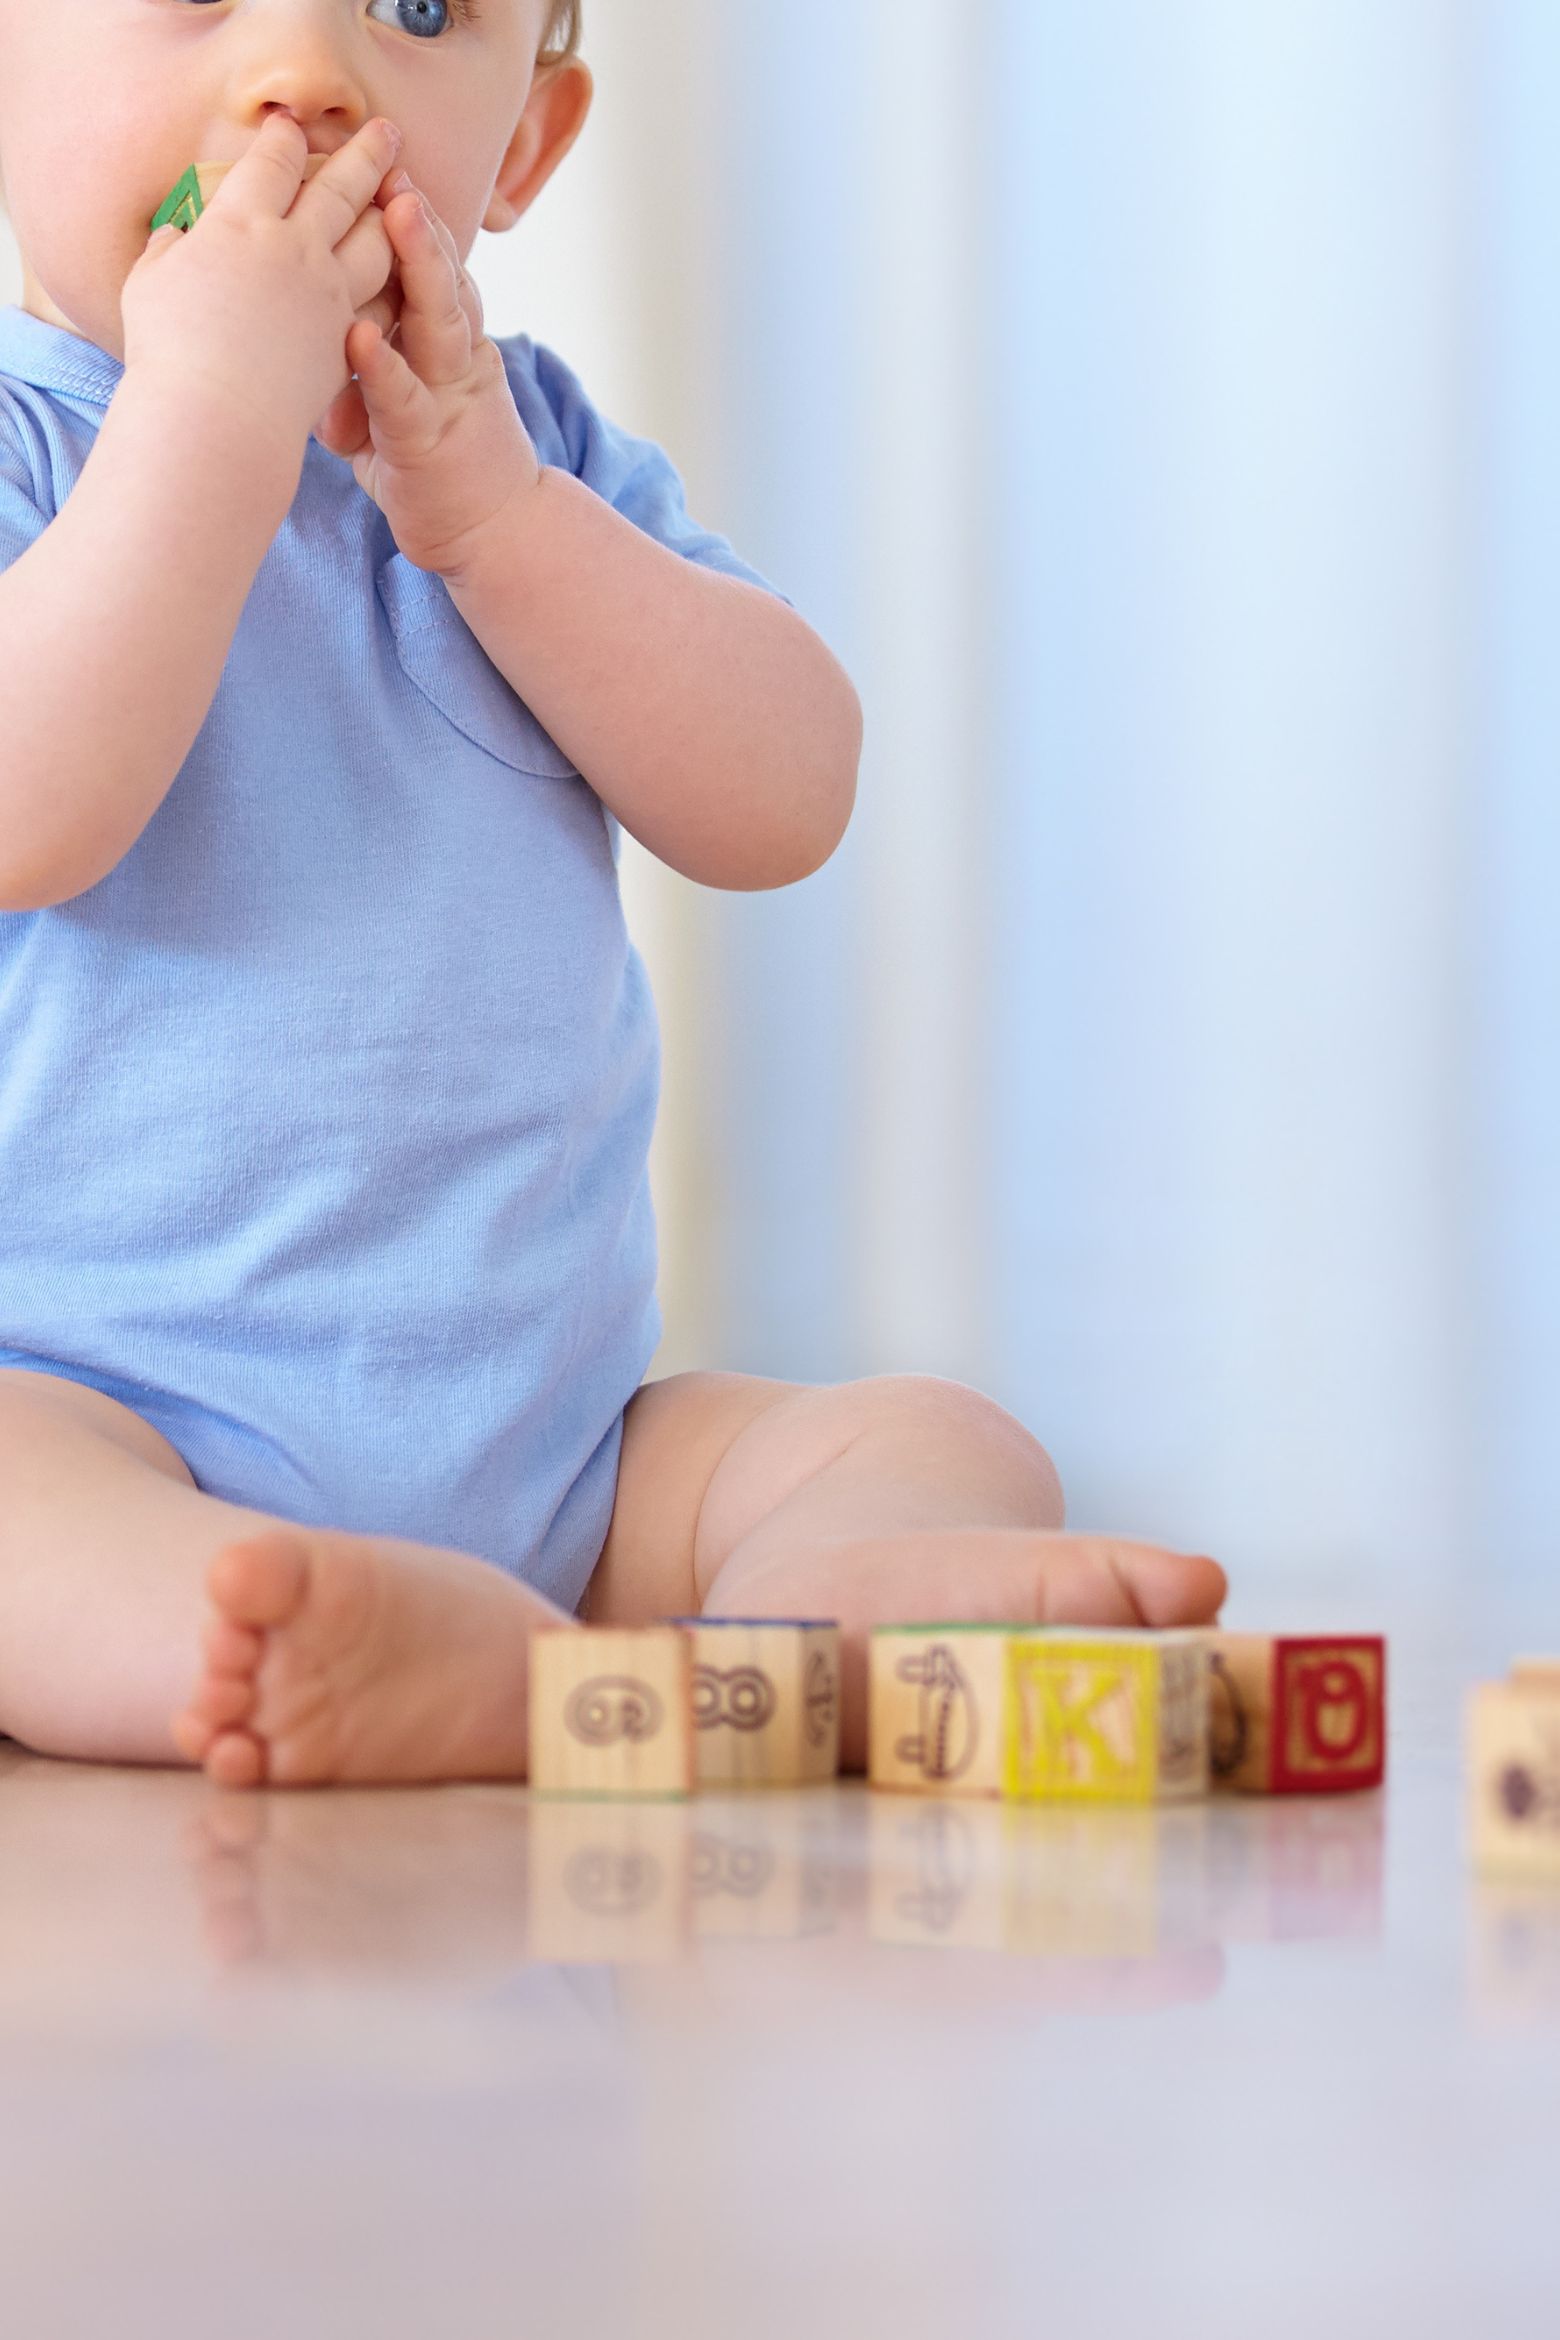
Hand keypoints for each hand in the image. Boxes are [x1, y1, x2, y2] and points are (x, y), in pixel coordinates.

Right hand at [122, 115, 404, 481]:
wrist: (215, 415)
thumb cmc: (169, 352)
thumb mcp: (150, 286)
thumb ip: (168, 251)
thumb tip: (175, 236)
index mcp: (240, 221)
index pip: (271, 163)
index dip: (285, 139)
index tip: (295, 123)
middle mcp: (293, 247)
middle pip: (340, 187)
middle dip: (365, 153)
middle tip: (388, 132)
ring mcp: (328, 293)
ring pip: (376, 239)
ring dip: (393, 215)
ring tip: (405, 201)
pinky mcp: (347, 338)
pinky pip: (383, 300)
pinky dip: (396, 283)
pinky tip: (403, 277)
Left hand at [313, 176, 543, 578]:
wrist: (493, 537)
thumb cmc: (438, 468)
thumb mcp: (401, 404)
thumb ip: (367, 368)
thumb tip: (323, 343)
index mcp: (449, 343)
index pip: (433, 269)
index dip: (412, 218)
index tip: (382, 163)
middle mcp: (457, 359)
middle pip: (441, 275)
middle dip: (418, 220)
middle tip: (390, 163)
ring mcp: (449, 398)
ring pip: (438, 320)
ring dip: (419, 265)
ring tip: (396, 213)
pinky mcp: (431, 444)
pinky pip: (408, 399)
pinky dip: (385, 367)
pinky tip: (361, 337)